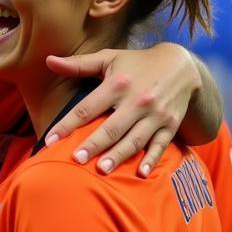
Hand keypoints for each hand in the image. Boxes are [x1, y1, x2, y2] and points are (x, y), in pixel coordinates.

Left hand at [45, 43, 199, 175]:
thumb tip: (48, 61)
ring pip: (135, 139)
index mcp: (118, 84)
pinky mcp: (171, 124)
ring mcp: (156, 114)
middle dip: (94, 144)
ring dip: (119, 155)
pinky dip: (152, 159)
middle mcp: (137, 100)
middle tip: (76, 159)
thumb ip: (78, 64)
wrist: (183, 65)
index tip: (50, 140)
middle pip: (112, 127)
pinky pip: (161, 145)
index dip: (67, 124)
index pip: (87, 108)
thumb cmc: (136, 63)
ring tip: (102, 169)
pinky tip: (141, 173)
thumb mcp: (108, 58)